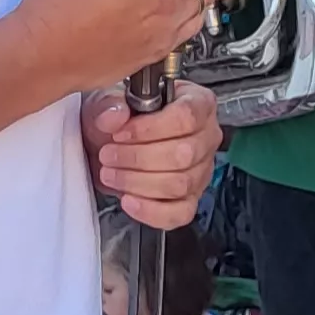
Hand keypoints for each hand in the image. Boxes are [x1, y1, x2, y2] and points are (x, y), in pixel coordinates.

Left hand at [81, 79, 220, 228]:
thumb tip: (115, 115)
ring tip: (111, 174)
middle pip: (184, 154)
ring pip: (180, 184)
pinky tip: (128, 200)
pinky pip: (179, 213)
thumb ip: (110, 104)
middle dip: (138, 158)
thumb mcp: (109, 101)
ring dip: (138, 182)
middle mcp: (206, 137)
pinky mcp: (191, 198)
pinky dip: (151, 211)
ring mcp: (202, 170)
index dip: (150, 128)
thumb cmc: (121, 120)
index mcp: (198, 103)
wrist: (111, 144)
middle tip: (108, 155)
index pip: (187, 117)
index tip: (120, 133)